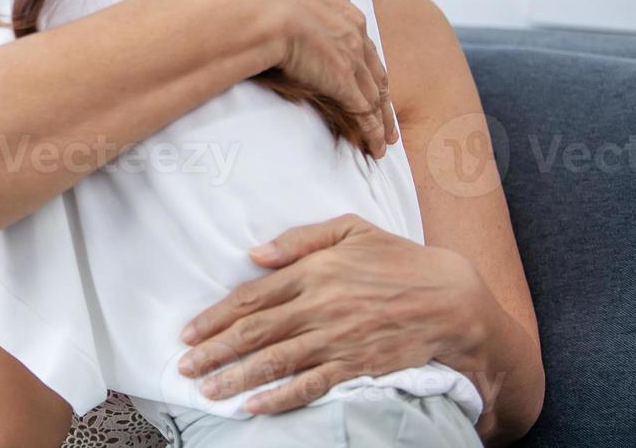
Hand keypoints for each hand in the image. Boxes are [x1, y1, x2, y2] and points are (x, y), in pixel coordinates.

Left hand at [176, 214, 489, 414]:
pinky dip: (279, 398)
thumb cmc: (397, 259)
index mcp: (313, 271)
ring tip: (206, 390)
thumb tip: (254, 255)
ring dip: (236, 377)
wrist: (450, 299)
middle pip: (255, 333)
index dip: (215, 317)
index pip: (252, 298)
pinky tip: (253, 406)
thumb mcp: (350, 229)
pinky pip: (310, 385)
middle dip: (214, 351)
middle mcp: (319, 306)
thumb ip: (299, 239)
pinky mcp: (356, 366)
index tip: (188, 332)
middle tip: (185, 366)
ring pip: (275, 362)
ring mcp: (337, 339)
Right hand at [238, 0, 396, 154]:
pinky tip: (375, 146)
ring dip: (382, 116)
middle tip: (385, 108)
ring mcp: (351, 54)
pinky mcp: (344, 81)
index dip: (358, 51)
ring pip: (374, 91)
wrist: (261, 4)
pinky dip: (372, 132)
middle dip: (380, 88)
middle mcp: (351, 25)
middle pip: (372, 63)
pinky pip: (364, 112)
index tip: (358, 65)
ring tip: (387, 136)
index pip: (354, 31)